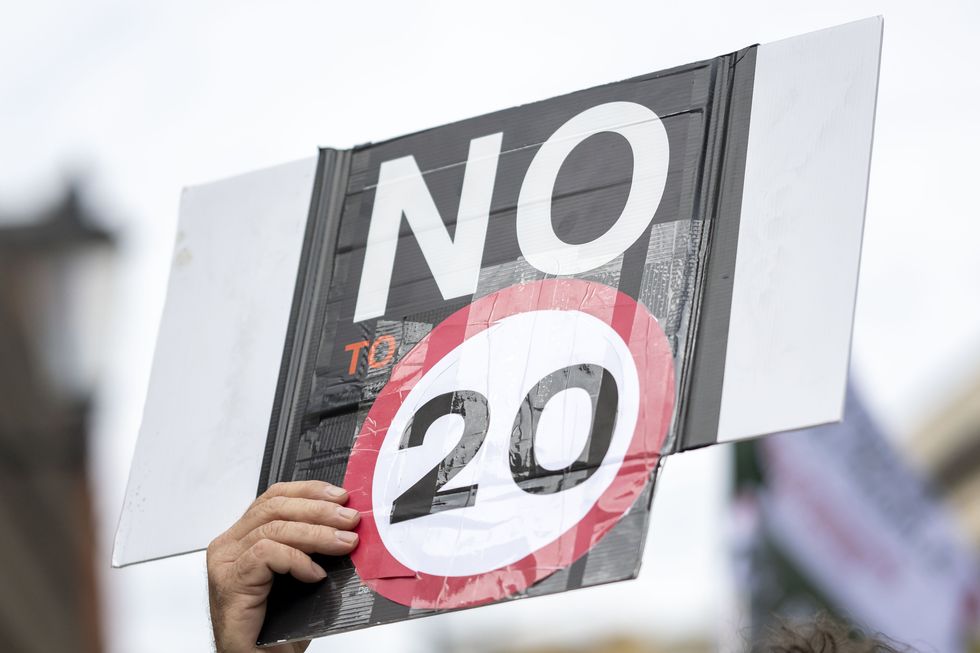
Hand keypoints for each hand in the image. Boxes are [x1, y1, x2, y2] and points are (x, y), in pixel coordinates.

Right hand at [206, 481, 359, 652]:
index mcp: (243, 537)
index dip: (309, 491)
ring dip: (316, 533)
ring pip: (273, 527)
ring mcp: (226, 562)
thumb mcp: (301, 575)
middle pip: (274, 506)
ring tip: (343, 542)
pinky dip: (296, 560)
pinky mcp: (230, 582)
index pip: (274, 497)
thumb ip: (311, 547)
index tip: (340, 496)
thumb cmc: (278, 626)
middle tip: (349, 519)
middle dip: (319, 509)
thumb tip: (346, 525)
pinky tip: (315, 574)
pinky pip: (265, 553)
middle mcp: (230, 545)